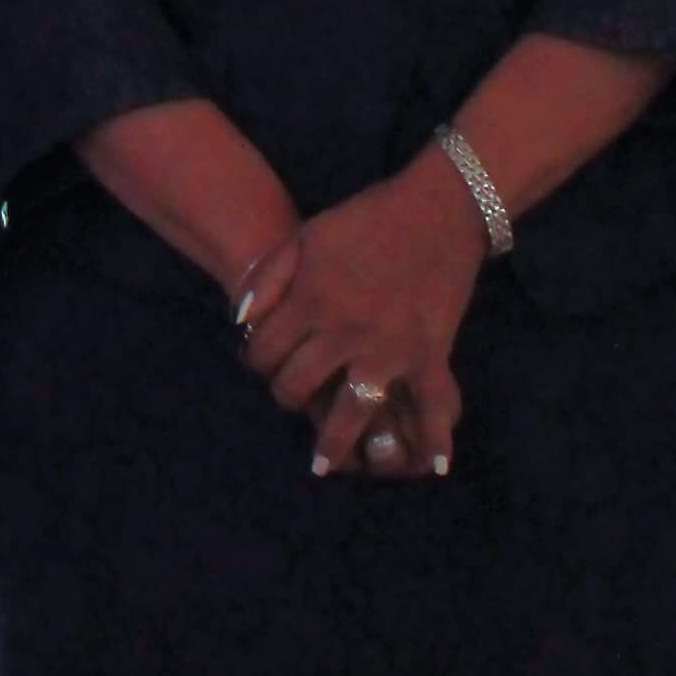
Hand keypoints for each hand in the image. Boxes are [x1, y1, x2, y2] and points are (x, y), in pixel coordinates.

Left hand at [246, 165, 483, 480]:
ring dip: (336, 443)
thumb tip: (240, 321)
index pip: (266, 351)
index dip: (256, 361)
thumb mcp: (305, 237)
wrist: (435, 209)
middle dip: (287, 397)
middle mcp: (344, 333)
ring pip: (352, 411)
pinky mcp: (430, 353)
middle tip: (291, 398)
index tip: (262, 364)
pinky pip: (432, 405)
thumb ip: (268, 279)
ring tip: (324, 465)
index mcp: (310, 302)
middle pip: (300, 385)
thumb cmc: (366, 219)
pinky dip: (435, 438)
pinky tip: (433, 466)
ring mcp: (388, 349)